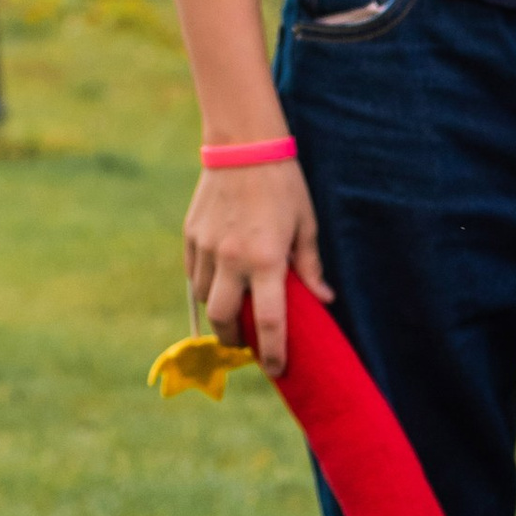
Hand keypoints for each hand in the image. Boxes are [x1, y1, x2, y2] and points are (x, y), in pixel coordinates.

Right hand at [185, 157, 328, 374]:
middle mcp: (233, 259)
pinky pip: (194, 273)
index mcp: (267, 260)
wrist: (243, 146)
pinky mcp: (191, 236)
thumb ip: (310, 267)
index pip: (270, 321)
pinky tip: (220, 280)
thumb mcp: (306, 225)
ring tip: (235, 308)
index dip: (272, 352)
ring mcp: (207, 248)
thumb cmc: (283, 185)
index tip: (275, 369)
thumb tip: (323, 300)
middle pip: (225, 319)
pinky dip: (206, 284)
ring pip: (206, 298)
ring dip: (220, 310)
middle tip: (245, 343)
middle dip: (234, 340)